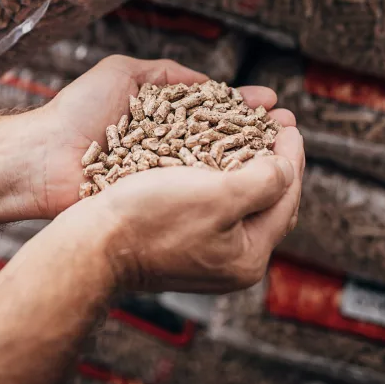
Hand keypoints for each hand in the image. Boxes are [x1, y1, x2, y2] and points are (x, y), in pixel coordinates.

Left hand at [32, 54, 299, 219]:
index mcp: (159, 115)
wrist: (43, 157)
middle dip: (255, 132)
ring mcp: (161, 174)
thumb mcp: (122, 73)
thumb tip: (207, 81)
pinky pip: (193, 193)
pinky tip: (250, 181)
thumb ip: (165, 73)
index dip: (241, 106)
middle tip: (289, 128)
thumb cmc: (77, 111)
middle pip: (219, 138)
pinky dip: (221, 187)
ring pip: (213, 167)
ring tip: (282, 151)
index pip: (210, 109)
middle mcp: (165, 145)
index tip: (271, 104)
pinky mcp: (155, 199)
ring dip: (248, 160)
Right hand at [63, 123, 304, 293]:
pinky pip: (212, 203)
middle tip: (278, 125)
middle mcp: (231, 259)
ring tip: (250, 132)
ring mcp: (204, 252)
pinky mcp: (178, 241)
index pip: (286, 198)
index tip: (289, 123)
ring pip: (238, 200)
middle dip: (274, 160)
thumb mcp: (218, 196)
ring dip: (247, 163)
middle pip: (266, 201)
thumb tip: (286, 167)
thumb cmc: (151, 216)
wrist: (93, 243)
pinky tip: (213, 154)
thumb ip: (264, 181)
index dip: (291, 156)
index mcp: (248, 255)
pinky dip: (219, 174)